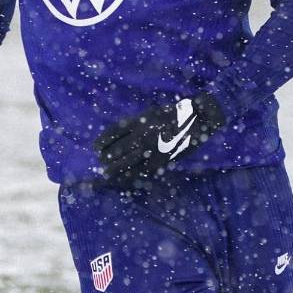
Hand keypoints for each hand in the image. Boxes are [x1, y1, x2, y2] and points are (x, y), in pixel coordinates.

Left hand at [93, 93, 224, 183]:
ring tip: (105, 173)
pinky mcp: (160, 162)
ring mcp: (151, 151)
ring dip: (113, 170)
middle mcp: (142, 137)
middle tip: (101, 162)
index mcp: (140, 122)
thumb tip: (120, 136)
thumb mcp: (152, 112)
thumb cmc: (174, 114)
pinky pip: (140, 173)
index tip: (96, 147)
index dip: (103, 141)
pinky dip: (128, 177)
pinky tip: (121, 180)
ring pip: (126, 164)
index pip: (114, 133)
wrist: (197, 121)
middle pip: (117, 150)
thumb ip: (137, 123)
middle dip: (106, 158)